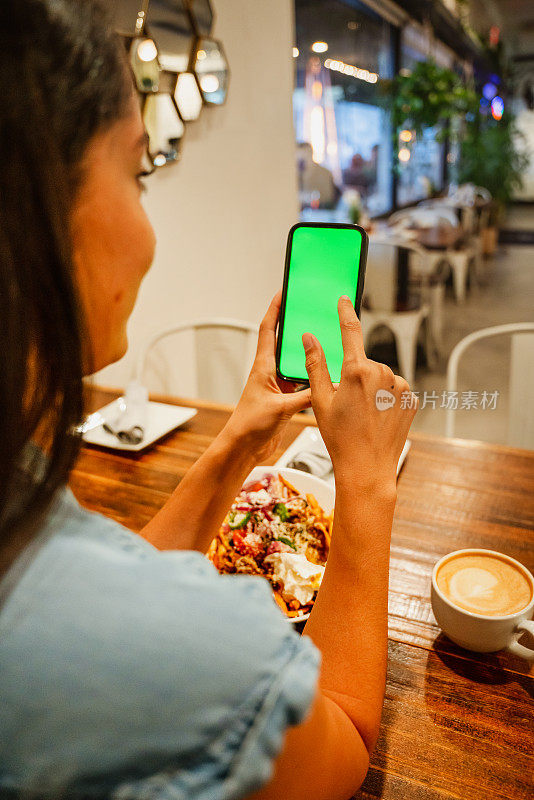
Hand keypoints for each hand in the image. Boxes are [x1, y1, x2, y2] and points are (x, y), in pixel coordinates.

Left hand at [223, 292, 310, 461]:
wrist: (243, 450)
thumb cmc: (249, 426)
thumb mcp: (280, 408)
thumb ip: (304, 397)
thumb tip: (326, 386)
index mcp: (263, 367)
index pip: (267, 330)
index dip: (275, 309)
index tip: (284, 291)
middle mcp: (270, 374)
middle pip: (285, 343)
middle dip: (297, 327)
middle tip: (313, 313)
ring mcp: (278, 388)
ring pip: (297, 365)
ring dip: (308, 355)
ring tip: (326, 342)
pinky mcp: (285, 402)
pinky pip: (303, 385)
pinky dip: (314, 380)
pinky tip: (327, 378)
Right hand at [303, 296, 416, 493]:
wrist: (368, 468)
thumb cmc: (340, 438)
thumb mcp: (320, 401)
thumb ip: (315, 365)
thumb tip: (309, 338)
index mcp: (358, 371)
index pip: (351, 331)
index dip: (346, 312)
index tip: (344, 299)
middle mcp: (384, 373)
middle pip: (364, 363)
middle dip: (355, 376)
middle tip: (346, 405)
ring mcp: (401, 386)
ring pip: (381, 377)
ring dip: (371, 389)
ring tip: (362, 416)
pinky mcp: (413, 399)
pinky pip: (394, 390)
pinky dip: (385, 399)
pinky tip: (377, 419)